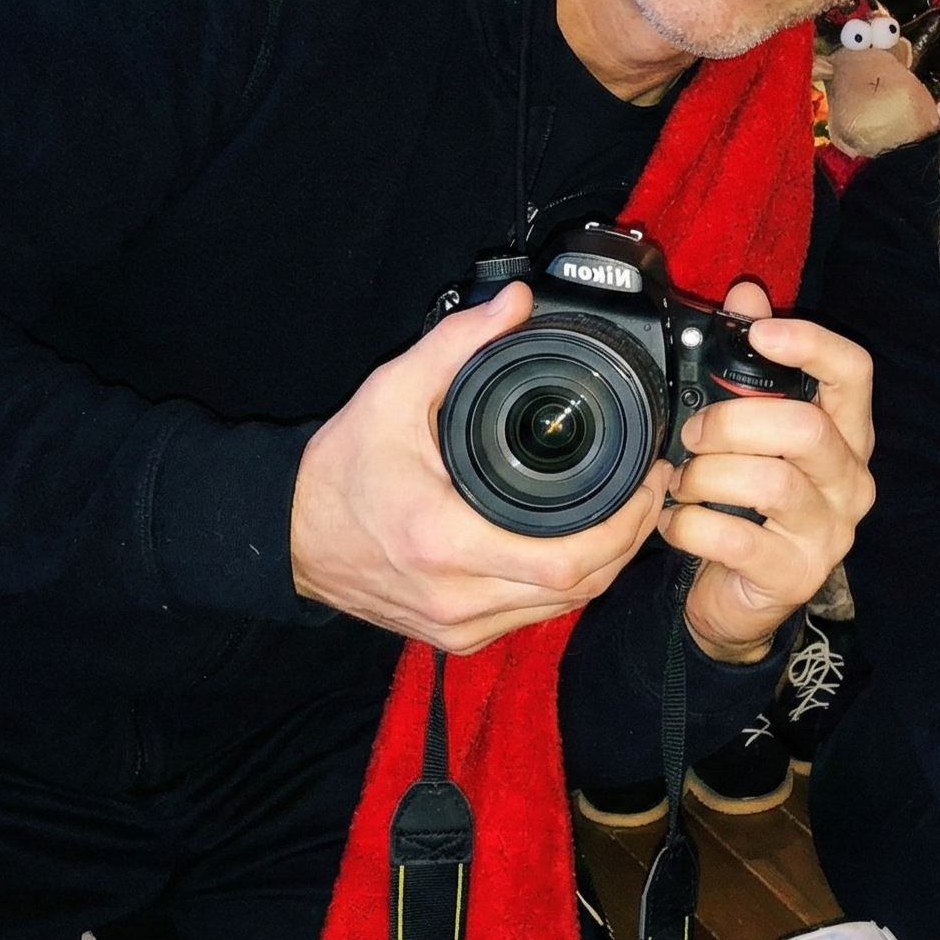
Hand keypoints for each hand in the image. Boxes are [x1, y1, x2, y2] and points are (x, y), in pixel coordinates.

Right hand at [290, 284, 663, 651]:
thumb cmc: (339, 469)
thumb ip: (458, 341)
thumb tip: (516, 302)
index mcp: (446, 544)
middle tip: (652, 489)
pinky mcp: (454, 636)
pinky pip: (532, 615)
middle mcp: (456, 598)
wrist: (288, 533)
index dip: (626, 526)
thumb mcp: (393, 391)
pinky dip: (566, 584)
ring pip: (562, 609)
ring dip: (605, 564)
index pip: (571, 562)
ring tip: (628, 510)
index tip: (649, 481)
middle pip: (580, 590)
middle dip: (629, 540)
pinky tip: (583, 543)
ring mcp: (456, 626)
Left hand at [662, 281, 875, 664]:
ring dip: (707, 475)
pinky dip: (690, 524)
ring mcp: (831, 531)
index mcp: (846, 432)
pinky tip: (674, 521)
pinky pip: (737, 537)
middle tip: (692, 432)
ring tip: (682, 482)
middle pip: (806, 427)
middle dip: (732, 421)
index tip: (758, 333)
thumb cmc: (746, 500)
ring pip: (772, 482)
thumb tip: (747, 293)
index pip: (854, 372)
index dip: (810, 344)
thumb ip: (750, 363)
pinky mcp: (796, 574)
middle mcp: (851, 480)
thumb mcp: (748, 426)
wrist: (740, 596)